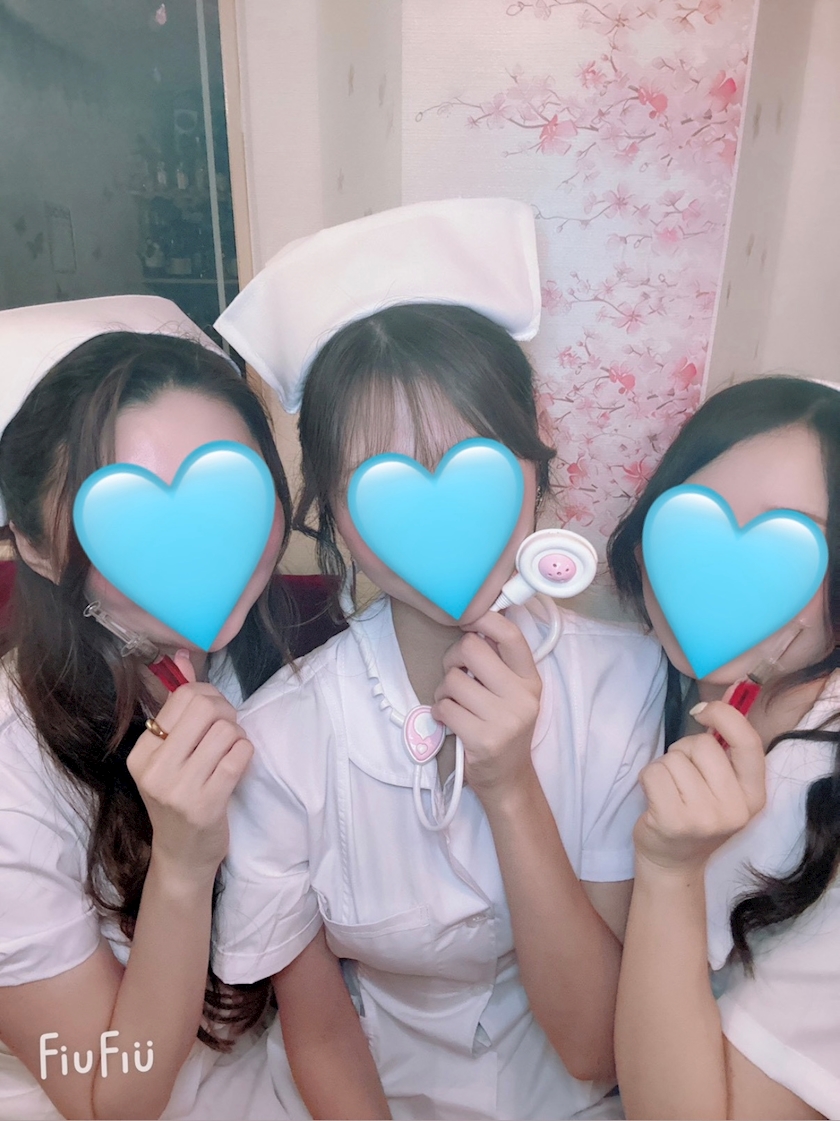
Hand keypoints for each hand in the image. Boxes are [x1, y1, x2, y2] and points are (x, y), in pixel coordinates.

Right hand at [127, 651, 253, 884]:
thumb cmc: (180, 796)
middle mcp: (154, 769)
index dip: (209, 696)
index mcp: (141, 752)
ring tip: (231, 751)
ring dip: (238, 736)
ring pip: (227, 730)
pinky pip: (240, 755)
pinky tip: (236, 766)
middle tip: (228, 729)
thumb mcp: (170, 753)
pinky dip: (246, 754)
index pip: (182, 697)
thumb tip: (182, 656)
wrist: (183, 856)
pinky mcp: (206, 804)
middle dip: (227, 712)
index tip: (214, 713)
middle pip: (206, 708)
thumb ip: (177, 704)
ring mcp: (179, 789)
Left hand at [431, 611, 541, 808]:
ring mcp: (504, 720)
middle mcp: (522, 697)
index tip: (468, 621)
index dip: (484, 619)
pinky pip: (445, 708)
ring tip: (453, 703)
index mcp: (530, 680)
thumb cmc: (503, 728)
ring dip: (443, 691)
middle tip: (455, 673)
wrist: (508, 778)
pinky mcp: (483, 739)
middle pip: (471, 649)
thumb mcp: (514, 693)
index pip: (510, 635)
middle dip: (453, 658)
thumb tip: (475, 622)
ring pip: (453, 680)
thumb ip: (500, 663)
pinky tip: (449, 720)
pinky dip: (439, 711)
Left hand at [634, 700, 766, 874]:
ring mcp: (705, 817)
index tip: (704, 711)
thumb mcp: (723, 788)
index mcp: (754, 796)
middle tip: (683, 777)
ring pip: (675, 758)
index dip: (725, 716)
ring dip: (665, 767)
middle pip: (703, 745)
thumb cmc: (696, 815)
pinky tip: (655, 799)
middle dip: (685, 750)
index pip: (748, 743)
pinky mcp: (674, 821)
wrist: (673, 863)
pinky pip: (654, 772)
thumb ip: (727, 749)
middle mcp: (735, 809)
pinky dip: (648, 778)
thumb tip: (720, 698)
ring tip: (670, 791)